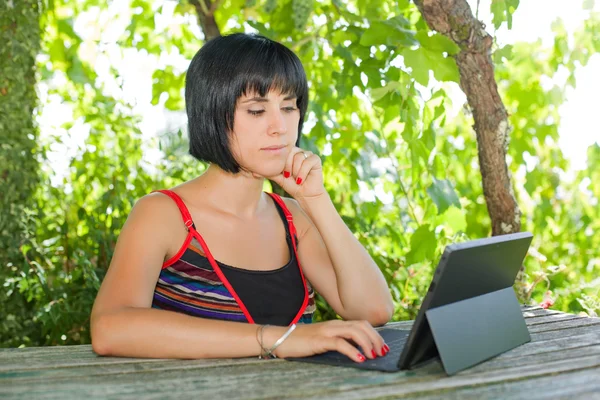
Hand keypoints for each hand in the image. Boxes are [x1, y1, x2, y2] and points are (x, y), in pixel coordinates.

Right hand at [265, 320, 389, 362]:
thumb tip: (357, 352)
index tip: (383, 346)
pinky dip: (353, 351)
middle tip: (382, 352)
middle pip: (362, 326)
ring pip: (355, 332)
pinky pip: (341, 343)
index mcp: (336, 324)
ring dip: (368, 344)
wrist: (280, 339)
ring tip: (373, 355)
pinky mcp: (320, 340)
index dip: (375, 334)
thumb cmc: (301, 342)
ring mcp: (327, 331)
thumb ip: (338, 342)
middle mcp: (334, 325)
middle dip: (376, 339)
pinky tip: (360, 359)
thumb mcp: (323, 340)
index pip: (362, 324)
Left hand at [267, 147, 325, 201]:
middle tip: (289, 176)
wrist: (305, 195)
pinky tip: (301, 180)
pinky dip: (302, 173)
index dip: (283, 163)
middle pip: (291, 152)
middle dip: (288, 166)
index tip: (284, 175)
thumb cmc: (292, 186)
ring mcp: (308, 154)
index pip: (283, 151)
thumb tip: (254, 171)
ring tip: (296, 179)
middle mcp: (299, 151)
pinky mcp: (316, 159)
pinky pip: (307, 162)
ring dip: (296, 171)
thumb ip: (269, 172)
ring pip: (299, 157)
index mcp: (290, 153)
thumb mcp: (278, 178)